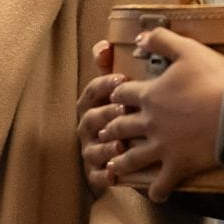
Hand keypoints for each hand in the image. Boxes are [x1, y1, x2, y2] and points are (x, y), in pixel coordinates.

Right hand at [75, 41, 126, 195]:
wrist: (136, 154)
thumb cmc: (128, 116)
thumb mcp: (120, 91)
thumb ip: (112, 68)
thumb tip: (103, 46)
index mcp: (92, 106)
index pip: (92, 91)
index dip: (104, 84)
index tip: (122, 78)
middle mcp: (88, 128)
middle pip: (91, 119)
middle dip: (106, 114)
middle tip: (123, 110)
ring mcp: (91, 151)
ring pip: (93, 149)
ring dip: (105, 147)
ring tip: (120, 144)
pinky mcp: (97, 174)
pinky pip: (97, 177)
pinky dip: (104, 176)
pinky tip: (115, 175)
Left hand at [102, 28, 223, 201]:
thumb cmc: (215, 79)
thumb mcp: (188, 49)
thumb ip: (162, 40)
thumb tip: (139, 36)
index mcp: (150, 95)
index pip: (122, 94)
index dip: (117, 93)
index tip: (115, 96)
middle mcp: (150, 122)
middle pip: (121, 126)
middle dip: (111, 128)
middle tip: (105, 132)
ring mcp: (162, 147)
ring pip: (132, 158)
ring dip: (121, 161)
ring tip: (113, 164)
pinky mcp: (178, 165)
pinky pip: (162, 184)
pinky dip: (156, 192)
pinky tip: (153, 195)